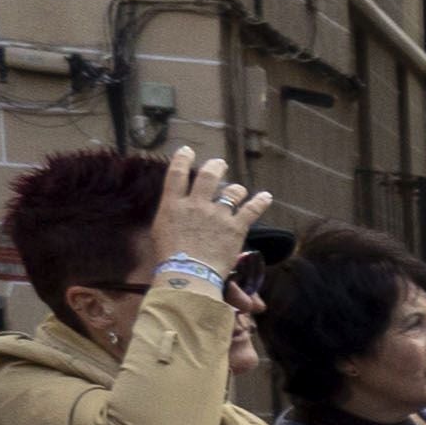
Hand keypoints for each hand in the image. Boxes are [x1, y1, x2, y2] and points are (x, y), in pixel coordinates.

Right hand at [149, 146, 268, 273]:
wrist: (188, 274)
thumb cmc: (168, 259)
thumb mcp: (159, 234)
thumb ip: (170, 218)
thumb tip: (173, 215)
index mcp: (173, 205)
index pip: (177, 175)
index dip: (182, 159)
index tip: (187, 151)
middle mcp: (196, 204)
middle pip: (208, 176)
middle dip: (215, 166)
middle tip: (220, 163)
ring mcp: (217, 214)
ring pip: (231, 192)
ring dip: (236, 189)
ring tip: (239, 189)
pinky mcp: (235, 227)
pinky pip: (251, 209)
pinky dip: (260, 202)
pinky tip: (266, 196)